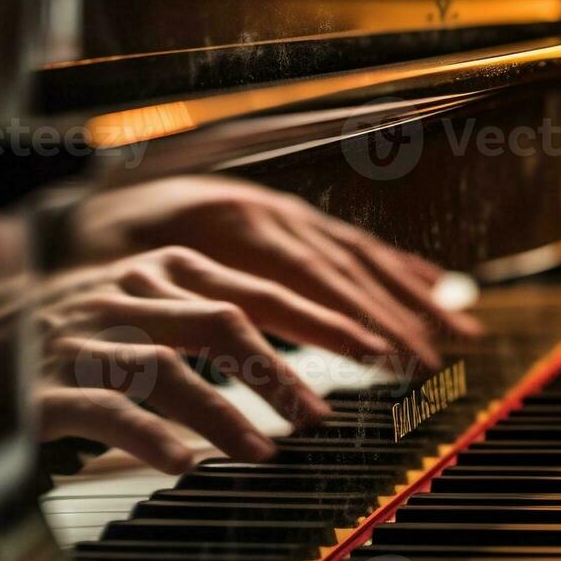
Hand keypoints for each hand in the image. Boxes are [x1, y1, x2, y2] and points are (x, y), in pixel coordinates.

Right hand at [0, 247, 395, 472]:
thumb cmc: (83, 333)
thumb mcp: (152, 310)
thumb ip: (213, 322)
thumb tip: (297, 364)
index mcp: (165, 272)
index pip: (259, 292)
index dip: (322, 323)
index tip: (377, 353)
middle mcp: (131, 296)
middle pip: (222, 324)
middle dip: (280, 373)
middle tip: (320, 418)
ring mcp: (89, 338)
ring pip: (167, 369)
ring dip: (223, 413)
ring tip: (262, 452)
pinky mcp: (48, 387)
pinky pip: (106, 410)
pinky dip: (148, 436)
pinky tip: (181, 464)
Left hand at [68, 175, 481, 367]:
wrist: (100, 196)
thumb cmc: (109, 243)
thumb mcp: (130, 275)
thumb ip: (181, 306)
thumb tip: (217, 348)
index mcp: (235, 222)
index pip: (305, 279)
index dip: (347, 320)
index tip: (384, 358)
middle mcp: (275, 213)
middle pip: (347, 271)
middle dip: (396, 319)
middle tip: (435, 363)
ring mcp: (293, 214)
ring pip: (365, 259)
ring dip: (416, 298)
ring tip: (460, 332)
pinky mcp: (302, 221)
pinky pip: (361, 247)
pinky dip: (404, 270)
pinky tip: (439, 289)